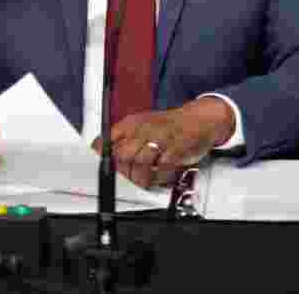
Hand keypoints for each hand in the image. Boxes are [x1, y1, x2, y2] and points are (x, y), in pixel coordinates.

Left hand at [92, 97, 234, 188]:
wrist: (199, 119)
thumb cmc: (170, 126)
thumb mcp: (143, 125)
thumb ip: (124, 139)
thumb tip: (102, 152)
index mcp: (133, 122)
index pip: (108, 138)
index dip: (100, 155)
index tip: (100, 166)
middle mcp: (145, 128)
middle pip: (122, 154)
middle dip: (124, 171)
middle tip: (129, 177)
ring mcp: (161, 138)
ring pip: (140, 162)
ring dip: (140, 177)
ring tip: (145, 180)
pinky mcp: (176, 148)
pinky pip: (162, 167)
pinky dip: (159, 177)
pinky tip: (161, 176)